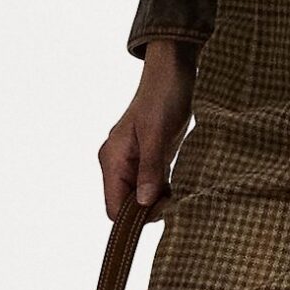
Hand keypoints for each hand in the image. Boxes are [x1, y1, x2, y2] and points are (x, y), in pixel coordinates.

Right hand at [98, 39, 197, 216]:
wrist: (173, 72)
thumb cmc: (163, 97)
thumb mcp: (157, 134)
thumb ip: (149, 169)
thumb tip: (143, 202)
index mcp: (111, 159)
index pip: (113, 207)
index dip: (135, 216)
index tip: (162, 208)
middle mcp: (117, 163)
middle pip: (126, 206)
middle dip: (149, 209)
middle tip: (175, 199)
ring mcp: (131, 162)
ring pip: (139, 198)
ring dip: (158, 200)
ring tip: (178, 191)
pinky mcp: (147, 158)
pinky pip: (150, 186)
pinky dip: (163, 191)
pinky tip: (178, 185)